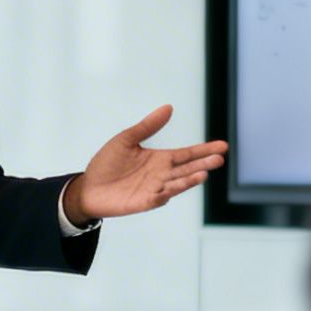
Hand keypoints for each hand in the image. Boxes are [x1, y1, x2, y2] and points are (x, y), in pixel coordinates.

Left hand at [63, 105, 227, 224]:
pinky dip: (166, 194)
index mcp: (160, 159)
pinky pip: (157, 198)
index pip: (187, 154)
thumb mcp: (126, 139)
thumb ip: (147, 126)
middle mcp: (161, 175)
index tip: (222, 146)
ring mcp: (154, 189)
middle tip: (219, 158)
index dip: (204, 150)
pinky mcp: (143, 202)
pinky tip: (173, 189)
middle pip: (187, 169)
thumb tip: (168, 108)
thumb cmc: (107, 163)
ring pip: (176, 184)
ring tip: (203, 174)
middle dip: (203, 164)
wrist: (88, 186)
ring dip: (189, 180)